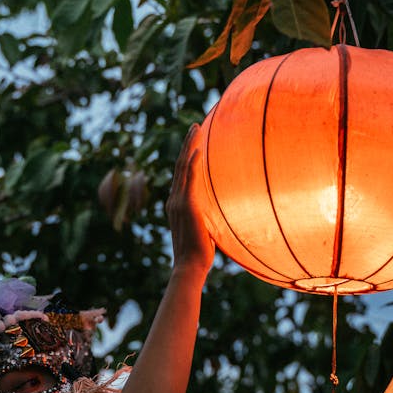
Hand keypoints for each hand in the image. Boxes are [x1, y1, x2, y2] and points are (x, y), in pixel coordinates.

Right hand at [166, 125, 214, 274]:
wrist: (190, 266)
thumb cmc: (199, 253)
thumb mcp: (203, 229)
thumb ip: (206, 217)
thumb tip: (219, 214)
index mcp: (176, 204)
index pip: (181, 174)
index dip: (186, 156)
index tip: (194, 142)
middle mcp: (174, 200)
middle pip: (179, 164)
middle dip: (187, 143)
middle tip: (195, 126)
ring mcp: (178, 202)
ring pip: (182, 167)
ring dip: (190, 146)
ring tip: (196, 128)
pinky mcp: (187, 206)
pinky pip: (189, 179)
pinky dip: (192, 163)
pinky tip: (197, 150)